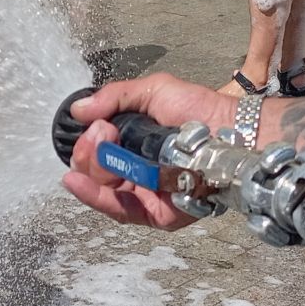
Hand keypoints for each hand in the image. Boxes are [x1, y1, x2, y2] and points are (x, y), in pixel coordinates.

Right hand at [60, 73, 234, 229]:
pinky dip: (94, 197)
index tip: (98, 125)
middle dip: (89, 151)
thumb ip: (114, 98)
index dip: (88, 143)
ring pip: (100, 191)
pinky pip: (119, 210)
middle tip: (105, 132)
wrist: (226, 128)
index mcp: (129, 148)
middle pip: (92, 173)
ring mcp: (143, 195)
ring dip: (91, 167)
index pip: (93, 155)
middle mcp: (133, 173)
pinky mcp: (155, 214)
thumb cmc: (195, 109)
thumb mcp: (152, 91)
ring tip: (101, 144)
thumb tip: (78, 110)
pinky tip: (78, 182)